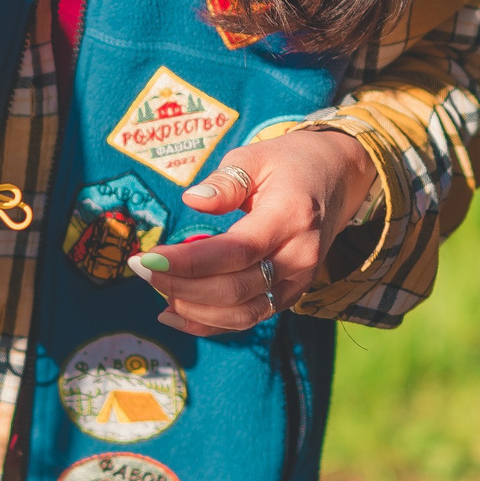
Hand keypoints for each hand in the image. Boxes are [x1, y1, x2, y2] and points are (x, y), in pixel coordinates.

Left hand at [131, 128, 373, 335]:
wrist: (337, 180)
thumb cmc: (289, 164)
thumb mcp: (256, 157)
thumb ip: (224, 182)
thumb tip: (192, 200)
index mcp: (290, 216)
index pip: (235, 251)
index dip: (188, 262)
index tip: (146, 259)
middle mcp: (300, 256)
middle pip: (234, 288)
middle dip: (181, 286)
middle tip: (141, 270)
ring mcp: (299, 281)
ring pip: (241, 313)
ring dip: (193, 308)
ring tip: (156, 290)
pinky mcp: (291, 294)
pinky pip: (249, 318)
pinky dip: (211, 323)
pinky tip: (175, 312)